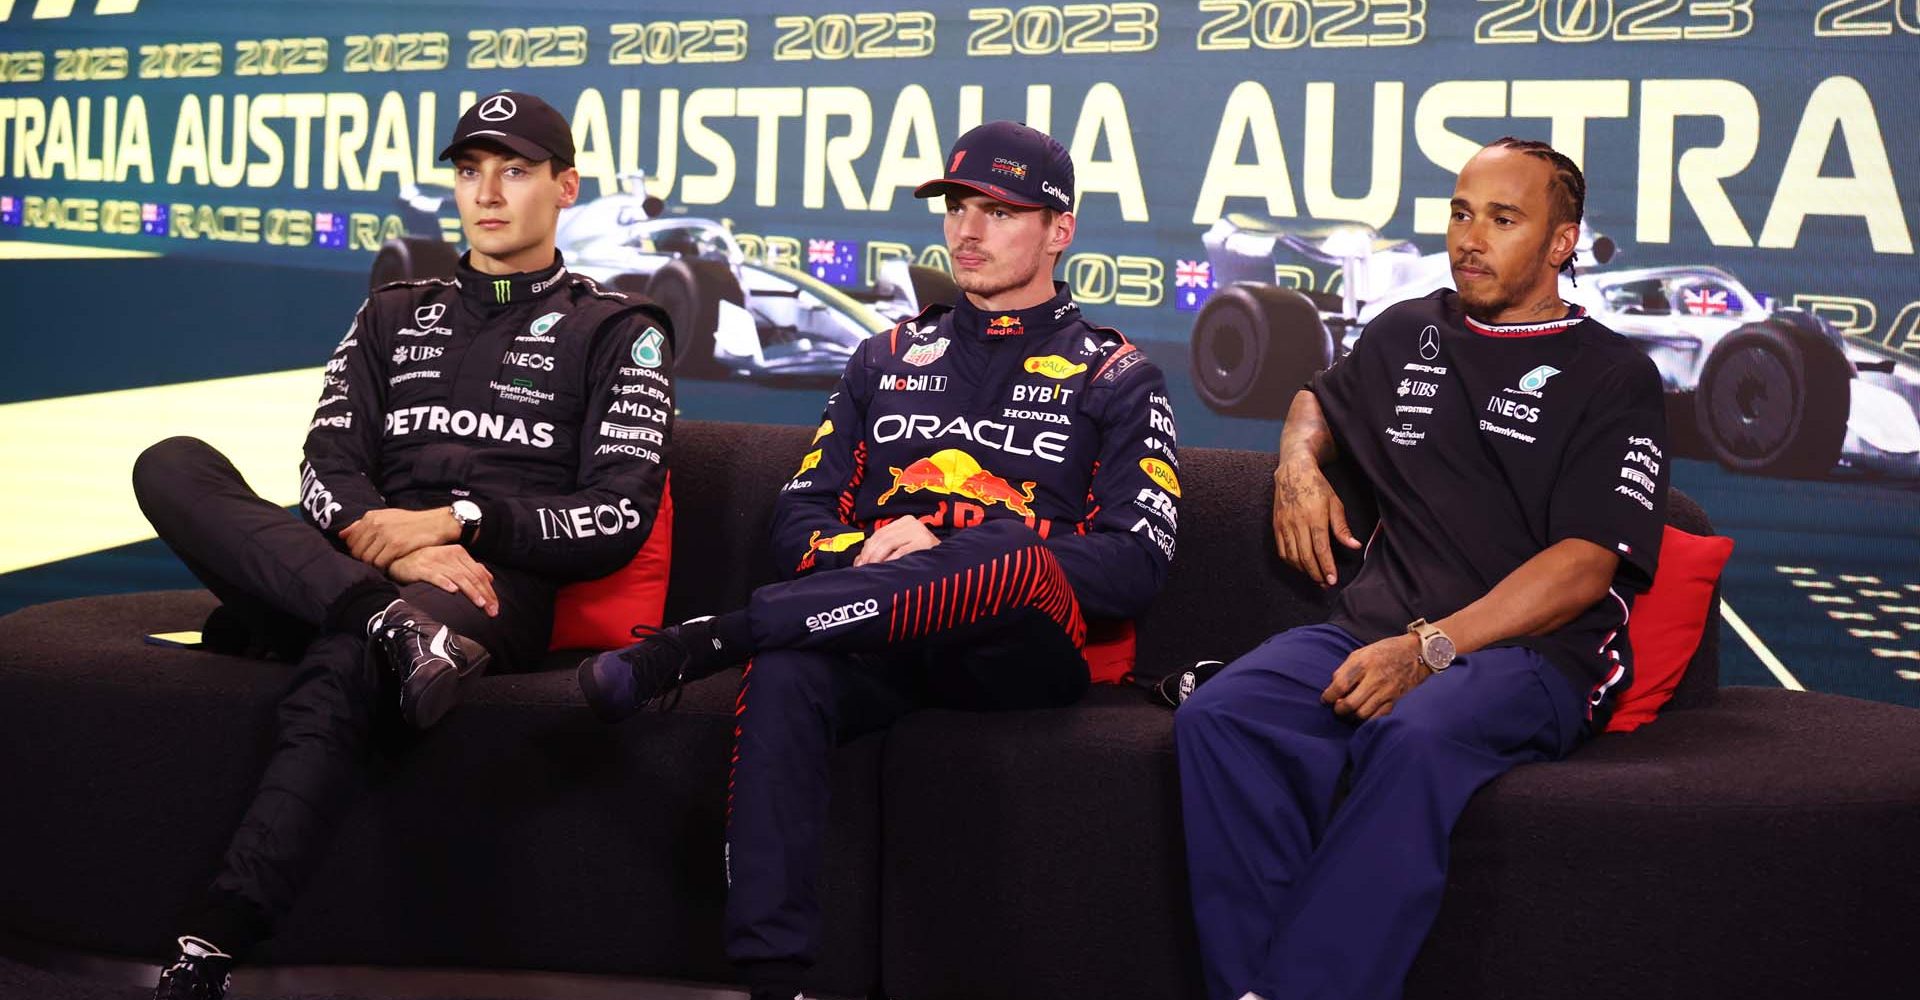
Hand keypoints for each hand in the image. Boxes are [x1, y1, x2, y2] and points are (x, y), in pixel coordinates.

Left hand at [340, 507, 458, 570]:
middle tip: (374, 562)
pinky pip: (379, 563)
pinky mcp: (396, 545)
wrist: (436, 523)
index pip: (350, 540)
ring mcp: (385, 534)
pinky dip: (382, 568)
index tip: (366, 554)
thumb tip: (342, 535)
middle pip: (356, 551)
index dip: (356, 551)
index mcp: (371, 516)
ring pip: (366, 559)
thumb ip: (362, 525)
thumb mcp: (386, 517)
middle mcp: (376, 524)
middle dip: (363, 560)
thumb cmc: (411, 522)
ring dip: (373, 565)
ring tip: (382, 565)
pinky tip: (389, 566)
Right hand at [388, 545, 498, 616]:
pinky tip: (453, 591)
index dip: (489, 591)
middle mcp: (450, 555)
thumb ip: (469, 568)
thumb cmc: (427, 562)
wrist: (400, 558)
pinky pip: (436, 576)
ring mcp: (436, 561)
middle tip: (492, 611)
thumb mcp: (451, 562)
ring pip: (458, 577)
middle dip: (484, 595)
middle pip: (472, 577)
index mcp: (459, 554)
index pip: (479, 574)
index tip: (495, 607)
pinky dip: (445, 583)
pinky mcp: (422, 568)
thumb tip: (489, 578)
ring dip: (470, 591)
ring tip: (479, 604)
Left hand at [854, 516, 939, 565]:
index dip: (866, 548)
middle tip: (863, 569)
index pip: (879, 533)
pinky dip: (891, 560)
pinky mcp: (925, 542)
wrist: (949, 561)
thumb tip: (859, 560)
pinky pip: (902, 551)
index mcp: (905, 522)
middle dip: (869, 554)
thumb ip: (883, 550)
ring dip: (877, 558)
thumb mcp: (902, 548)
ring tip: (872, 570)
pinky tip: (886, 568)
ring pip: (888, 543)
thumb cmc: (923, 558)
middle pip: (882, 538)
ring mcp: (920, 531)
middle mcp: (912, 523)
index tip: (859, 563)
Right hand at [1272, 456, 1360, 586]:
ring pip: (1292, 556)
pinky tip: (1300, 565)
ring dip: (1304, 570)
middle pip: (1306, 556)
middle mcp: (1298, 523)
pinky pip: (1282, 550)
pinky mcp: (1276, 526)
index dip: (1327, 567)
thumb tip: (1354, 545)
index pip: (1321, 549)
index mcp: (1315, 518)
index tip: (1332, 580)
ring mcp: (1285, 525)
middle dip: (1316, 573)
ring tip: (1315, 577)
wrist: (1294, 473)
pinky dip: (1291, 562)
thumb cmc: (1318, 487)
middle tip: (1324, 584)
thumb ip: (1342, 528)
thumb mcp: (1335, 504)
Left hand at [1321, 633, 1426, 720]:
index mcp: (1364, 663)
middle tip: (1337, 708)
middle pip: (1350, 703)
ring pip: (1362, 714)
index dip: (1328, 696)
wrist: (1416, 653)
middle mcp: (1375, 678)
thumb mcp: (1362, 652)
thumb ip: (1346, 669)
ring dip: (1351, 716)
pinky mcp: (1396, 700)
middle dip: (1338, 710)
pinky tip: (1363, 714)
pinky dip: (1367, 719)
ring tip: (1348, 712)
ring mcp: (1387, 691)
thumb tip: (1333, 687)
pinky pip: (1377, 717)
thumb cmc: (1385, 651)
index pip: (1340, 685)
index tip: (1325, 699)